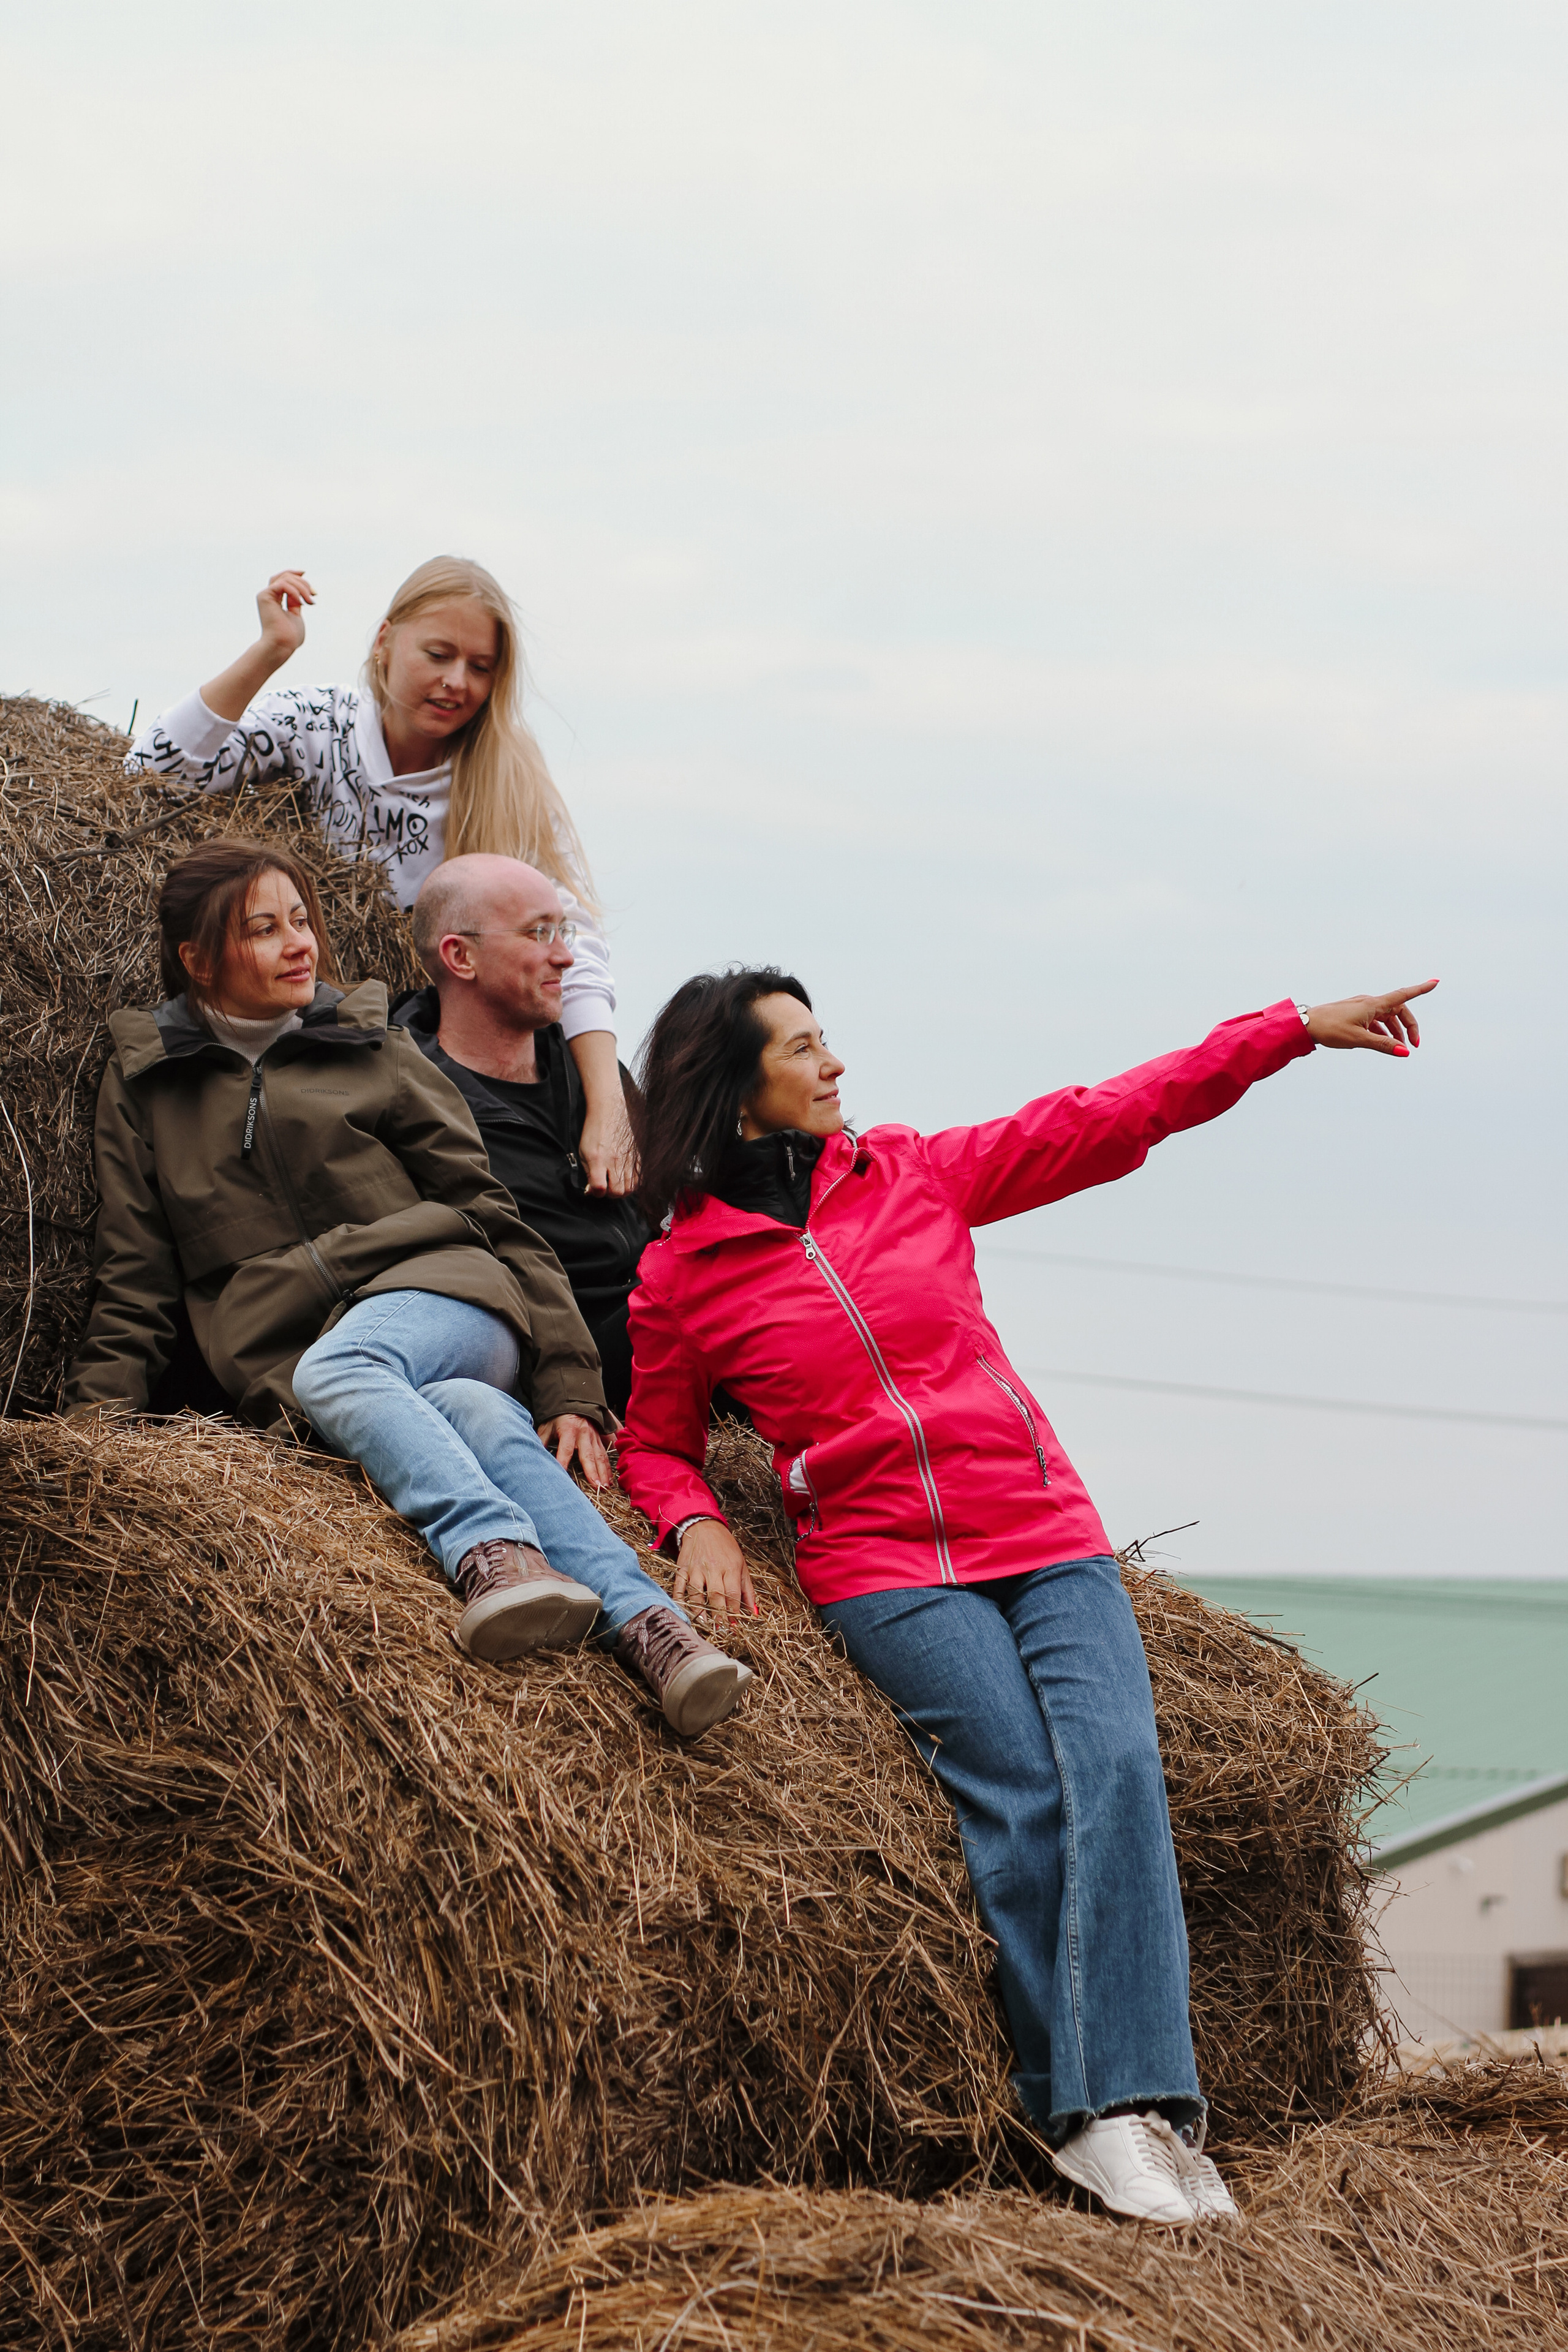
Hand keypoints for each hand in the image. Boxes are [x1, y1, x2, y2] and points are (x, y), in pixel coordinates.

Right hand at [256, 569, 313, 662]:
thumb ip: (296, 603)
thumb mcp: (296, 615)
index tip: (308, 579)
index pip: (283, 579)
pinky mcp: (264, 596)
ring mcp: (265, 595)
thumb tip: (303, 592)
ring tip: (310, 602)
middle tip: (314, 594)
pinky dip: (295, 591)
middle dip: (303, 582)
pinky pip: (282, 584)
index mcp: (275, 599)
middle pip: (285, 575)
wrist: (281, 646)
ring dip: (302, 587)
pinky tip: (301, 602)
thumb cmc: (289, 637)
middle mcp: (268, 595)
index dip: (295, 574)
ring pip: (285, 578)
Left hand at [536, 1412, 611, 1487]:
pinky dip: (609, 1467)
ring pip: (600, 1456)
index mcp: (568, 1429)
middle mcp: (584, 1433)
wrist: (573, 1401)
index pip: (565, 1449)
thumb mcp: (546, 1426)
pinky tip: (610, 1479)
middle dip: (592, 1471)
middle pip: (588, 1455)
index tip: (562, 1476)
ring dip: (604, 1472)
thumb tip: (532, 1458)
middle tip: (596, 1486)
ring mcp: (594, 1436)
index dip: (563, 1462)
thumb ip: (541, 1442)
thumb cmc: (557, 1417)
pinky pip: (605, 1454)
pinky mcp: (599, 1438)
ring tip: (605, 1486)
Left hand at [579, 1096, 638, 1197]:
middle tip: (607, 1186)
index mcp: (597, 1159)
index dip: (596, 1193)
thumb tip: (591, 1191)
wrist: (610, 1110)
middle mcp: (614, 1160)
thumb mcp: (583, 1152)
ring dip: (622, 1189)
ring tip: (616, 1181)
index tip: (595, 1189)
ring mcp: (629, 1158)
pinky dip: (633, 1182)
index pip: (600, 1188)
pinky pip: (640, 1178)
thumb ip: (588, 1172)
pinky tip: (626, 1176)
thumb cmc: (594, 1130)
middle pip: (618, 1192)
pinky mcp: (639, 1156)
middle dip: (610, 1193)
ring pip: (630, 1188)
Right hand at [672, 1518, 758, 1625]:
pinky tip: (683, 1609)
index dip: (734, 1612)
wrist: (704, 1527)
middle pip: (715, 1595)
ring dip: (699, 1610)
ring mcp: (696, 1568)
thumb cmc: (725, 1547)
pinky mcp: (683, 1568)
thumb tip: (754, 1612)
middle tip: (720, 1629)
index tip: (734, 1626)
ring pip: (696, 1592)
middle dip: (718, 1615)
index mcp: (730, 1567)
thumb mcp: (741, 1565)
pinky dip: (679, 1598)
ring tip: (704, 1623)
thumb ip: (747, 1589)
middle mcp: (713, 1568)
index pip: (732, 1594)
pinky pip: (679, 1585)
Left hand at [1305, 979, 1436, 1056]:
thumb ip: (1383, 1045)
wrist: (1305, 1025)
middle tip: (1414, 1045)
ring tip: (1399, 1047)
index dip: (1420, 989)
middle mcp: (1369, 1002)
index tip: (1436, 982)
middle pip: (1399, 1010)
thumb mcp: (1359, 1039)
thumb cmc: (1330, 1029)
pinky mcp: (1355, 1013)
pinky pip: (1376, 1020)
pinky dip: (1383, 1030)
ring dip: (1396, 1031)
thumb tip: (1405, 1052)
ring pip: (1387, 1016)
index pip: (1403, 995)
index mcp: (1373, 1004)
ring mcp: (1362, 1007)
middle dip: (1409, 1026)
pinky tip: (1383, 1042)